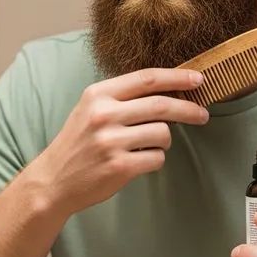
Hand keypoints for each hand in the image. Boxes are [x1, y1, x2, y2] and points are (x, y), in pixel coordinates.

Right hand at [32, 68, 208, 217]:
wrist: (54, 180)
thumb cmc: (78, 142)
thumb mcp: (91, 109)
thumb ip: (123, 98)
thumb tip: (171, 89)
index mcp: (98, 95)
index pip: (146, 78)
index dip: (177, 77)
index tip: (198, 79)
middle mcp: (104, 115)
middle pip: (162, 105)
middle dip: (189, 109)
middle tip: (203, 115)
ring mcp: (111, 141)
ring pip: (163, 133)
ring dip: (164, 141)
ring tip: (147, 146)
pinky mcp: (119, 166)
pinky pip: (157, 158)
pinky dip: (155, 159)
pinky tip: (138, 161)